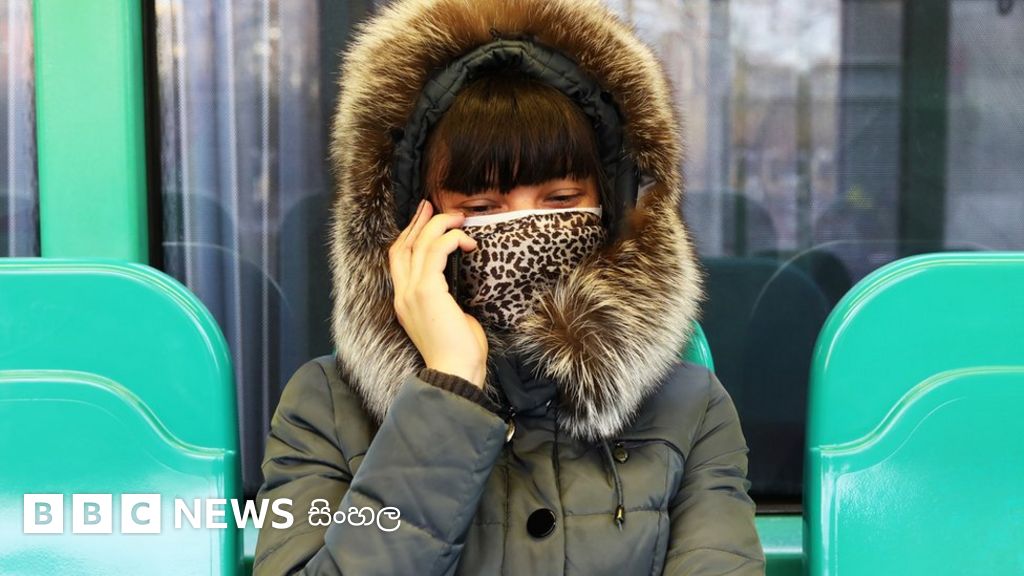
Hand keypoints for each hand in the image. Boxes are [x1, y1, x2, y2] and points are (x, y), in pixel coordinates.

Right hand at [388, 199, 488, 387]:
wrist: (455, 374)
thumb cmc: (459, 352)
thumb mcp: (449, 318)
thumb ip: (446, 299)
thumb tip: (458, 283)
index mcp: (404, 302)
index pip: (399, 259)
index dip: (410, 235)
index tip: (424, 218)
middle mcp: (402, 294)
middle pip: (403, 246)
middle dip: (419, 222)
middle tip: (434, 206)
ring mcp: (412, 292)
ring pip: (419, 245)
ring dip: (440, 226)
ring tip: (459, 219)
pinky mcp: (427, 292)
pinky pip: (436, 252)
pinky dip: (450, 240)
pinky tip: (466, 241)